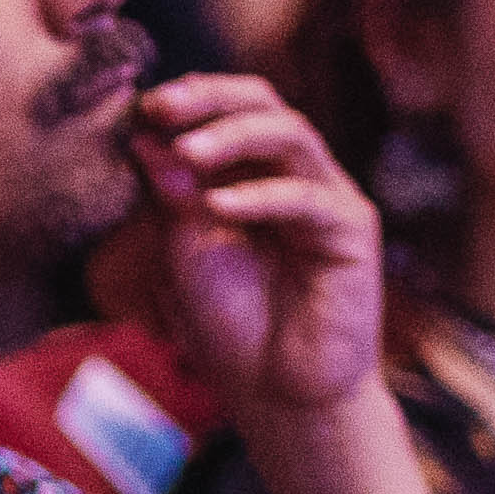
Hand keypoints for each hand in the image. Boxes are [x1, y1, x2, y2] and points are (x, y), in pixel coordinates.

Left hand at [131, 76, 389, 418]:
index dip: (189, 99)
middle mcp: (294, 175)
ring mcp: (326, 198)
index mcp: (251, 172)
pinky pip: (308, 199)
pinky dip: (260, 197)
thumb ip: (169, 197)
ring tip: (187, 152)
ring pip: (292, 135)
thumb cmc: (231, 325)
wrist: (277, 394)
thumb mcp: (184, 252)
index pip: (227, 110)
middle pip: (265, 103)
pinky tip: (218, 207)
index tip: (143, 106)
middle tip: (165, 107)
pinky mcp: (351, 232)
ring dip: (234, 137)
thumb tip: (144, 136)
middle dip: (212, 99)